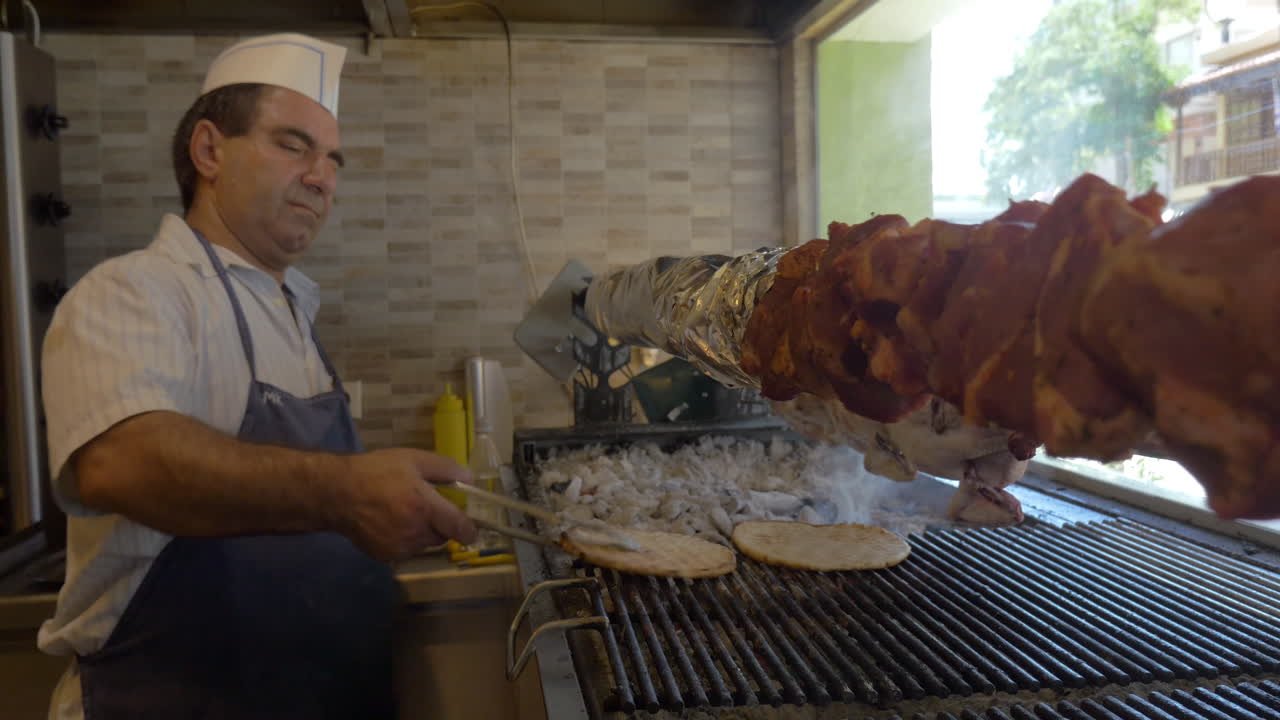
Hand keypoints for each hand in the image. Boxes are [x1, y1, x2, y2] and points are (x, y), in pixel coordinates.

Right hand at [336, 448, 478, 559]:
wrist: (336, 493)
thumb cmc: (376, 471)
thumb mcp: (412, 459)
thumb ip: (445, 469)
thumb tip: (470, 479)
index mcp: (425, 508)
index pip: (460, 529)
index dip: (470, 529)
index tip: (471, 527)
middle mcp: (415, 533)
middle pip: (443, 537)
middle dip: (440, 525)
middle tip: (424, 507)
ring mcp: (400, 547)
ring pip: (424, 544)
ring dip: (422, 532)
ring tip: (403, 512)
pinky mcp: (386, 556)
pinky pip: (406, 550)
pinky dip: (404, 540)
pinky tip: (390, 523)